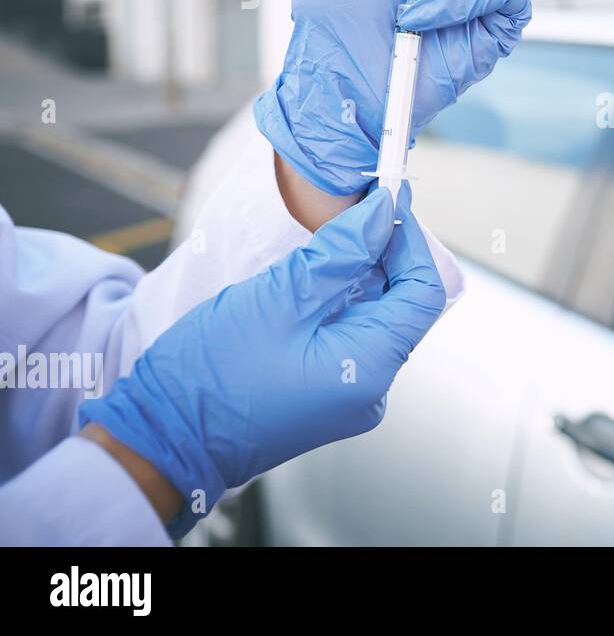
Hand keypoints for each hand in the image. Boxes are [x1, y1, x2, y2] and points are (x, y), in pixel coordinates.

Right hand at [77, 186, 443, 536]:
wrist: (162, 439)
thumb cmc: (212, 375)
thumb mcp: (281, 297)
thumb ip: (342, 251)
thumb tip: (383, 211)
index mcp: (371, 368)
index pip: (424, 292)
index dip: (409, 241)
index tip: (387, 201)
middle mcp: (372, 389)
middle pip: (402, 304)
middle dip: (383, 254)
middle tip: (354, 210)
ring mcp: (350, 396)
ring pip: (373, 318)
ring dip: (358, 276)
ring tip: (326, 241)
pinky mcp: (327, 394)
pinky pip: (349, 337)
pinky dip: (338, 303)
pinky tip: (310, 280)